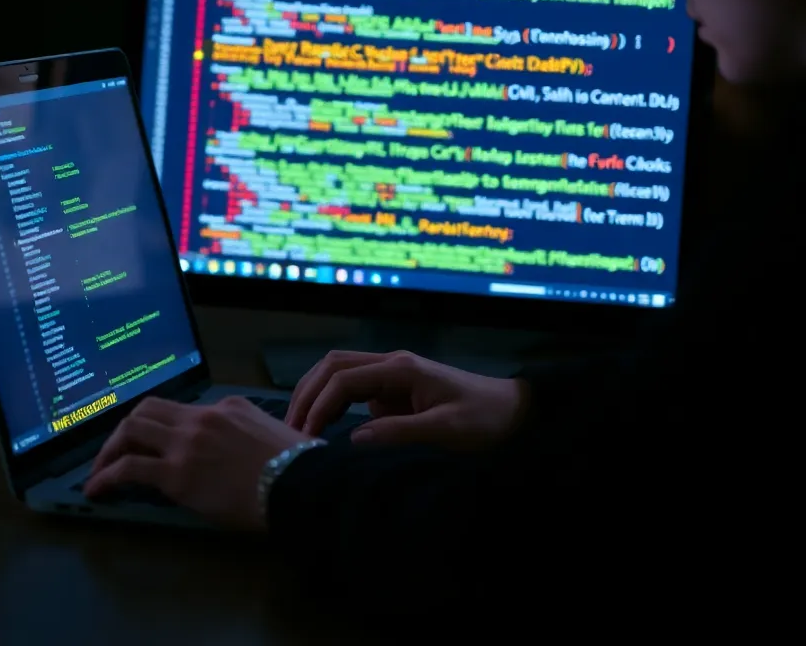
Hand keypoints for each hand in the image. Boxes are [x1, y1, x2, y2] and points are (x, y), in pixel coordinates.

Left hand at [82, 395, 309, 529]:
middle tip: (115, 453)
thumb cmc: (292, 466)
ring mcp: (186, 442)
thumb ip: (239, 435)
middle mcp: (201, 417)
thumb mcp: (265, 434)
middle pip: (147, 409)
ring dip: (110, 449)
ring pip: (132, 428)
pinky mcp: (177, 473)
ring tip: (100, 472)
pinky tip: (97, 490)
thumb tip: (226, 453)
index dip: (158, 428)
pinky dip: (106, 476)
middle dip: (125, 430)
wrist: (295, 483)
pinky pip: (129, 467)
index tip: (149, 445)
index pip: (180, 409)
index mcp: (226, 407)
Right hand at [285, 349, 529, 448]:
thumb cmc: (485, 420)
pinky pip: (356, 393)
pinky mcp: (398, 392)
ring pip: (342, 375)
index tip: (304, 439)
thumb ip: (399, 433)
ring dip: (318, 397)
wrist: (516, 413)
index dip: (318, 405)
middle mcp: (392, 365)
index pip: (343, 379)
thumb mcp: (446, 431)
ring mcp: (394, 377)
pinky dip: (334, 407)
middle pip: (334, 366)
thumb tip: (351, 440)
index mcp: (401, 368)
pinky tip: (327, 433)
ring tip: (300, 431)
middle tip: (289, 431)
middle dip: (307, 393)